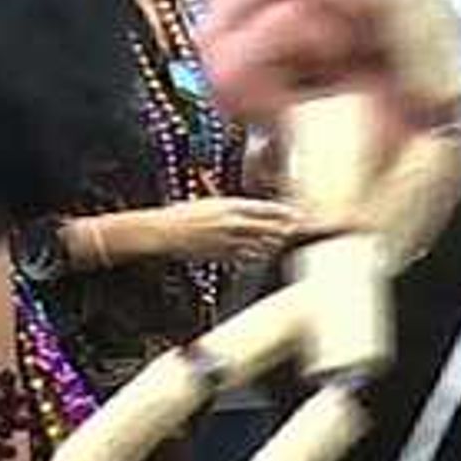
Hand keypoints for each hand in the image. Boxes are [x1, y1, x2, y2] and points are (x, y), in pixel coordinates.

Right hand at [133, 196, 301, 265]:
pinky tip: (261, 251)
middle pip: (270, 228)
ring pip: (262, 244)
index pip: (267, 209)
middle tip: (294, 229)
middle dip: (285, 229)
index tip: (295, 214)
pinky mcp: (223, 255)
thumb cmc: (185, 215)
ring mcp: (229, 241)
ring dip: (273, 242)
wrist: (164, 232)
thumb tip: (255, 212)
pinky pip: (248, 256)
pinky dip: (258, 254)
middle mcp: (233, 223)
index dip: (284, 213)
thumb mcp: (212, 203)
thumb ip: (235, 209)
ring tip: (280, 240)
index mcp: (231, 206)